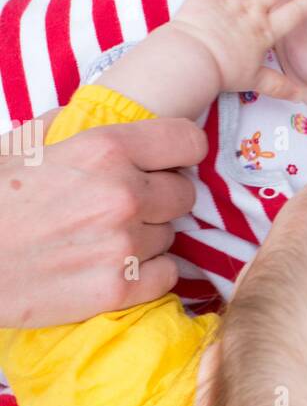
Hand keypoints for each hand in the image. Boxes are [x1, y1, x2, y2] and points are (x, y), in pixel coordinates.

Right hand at [0, 114, 206, 326]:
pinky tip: (116, 268)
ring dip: (149, 238)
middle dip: (162, 199)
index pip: (188, 141)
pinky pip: (167, 276)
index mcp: (104, 150)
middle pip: (185, 194)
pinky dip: (148, 274)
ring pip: (172, 237)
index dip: (178, 153)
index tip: (165, 164)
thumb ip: (62, 126)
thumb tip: (82, 115)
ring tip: (108, 240)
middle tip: (128, 207)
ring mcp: (124, 245)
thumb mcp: (19, 147)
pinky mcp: (119, 290)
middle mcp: (123, 195)